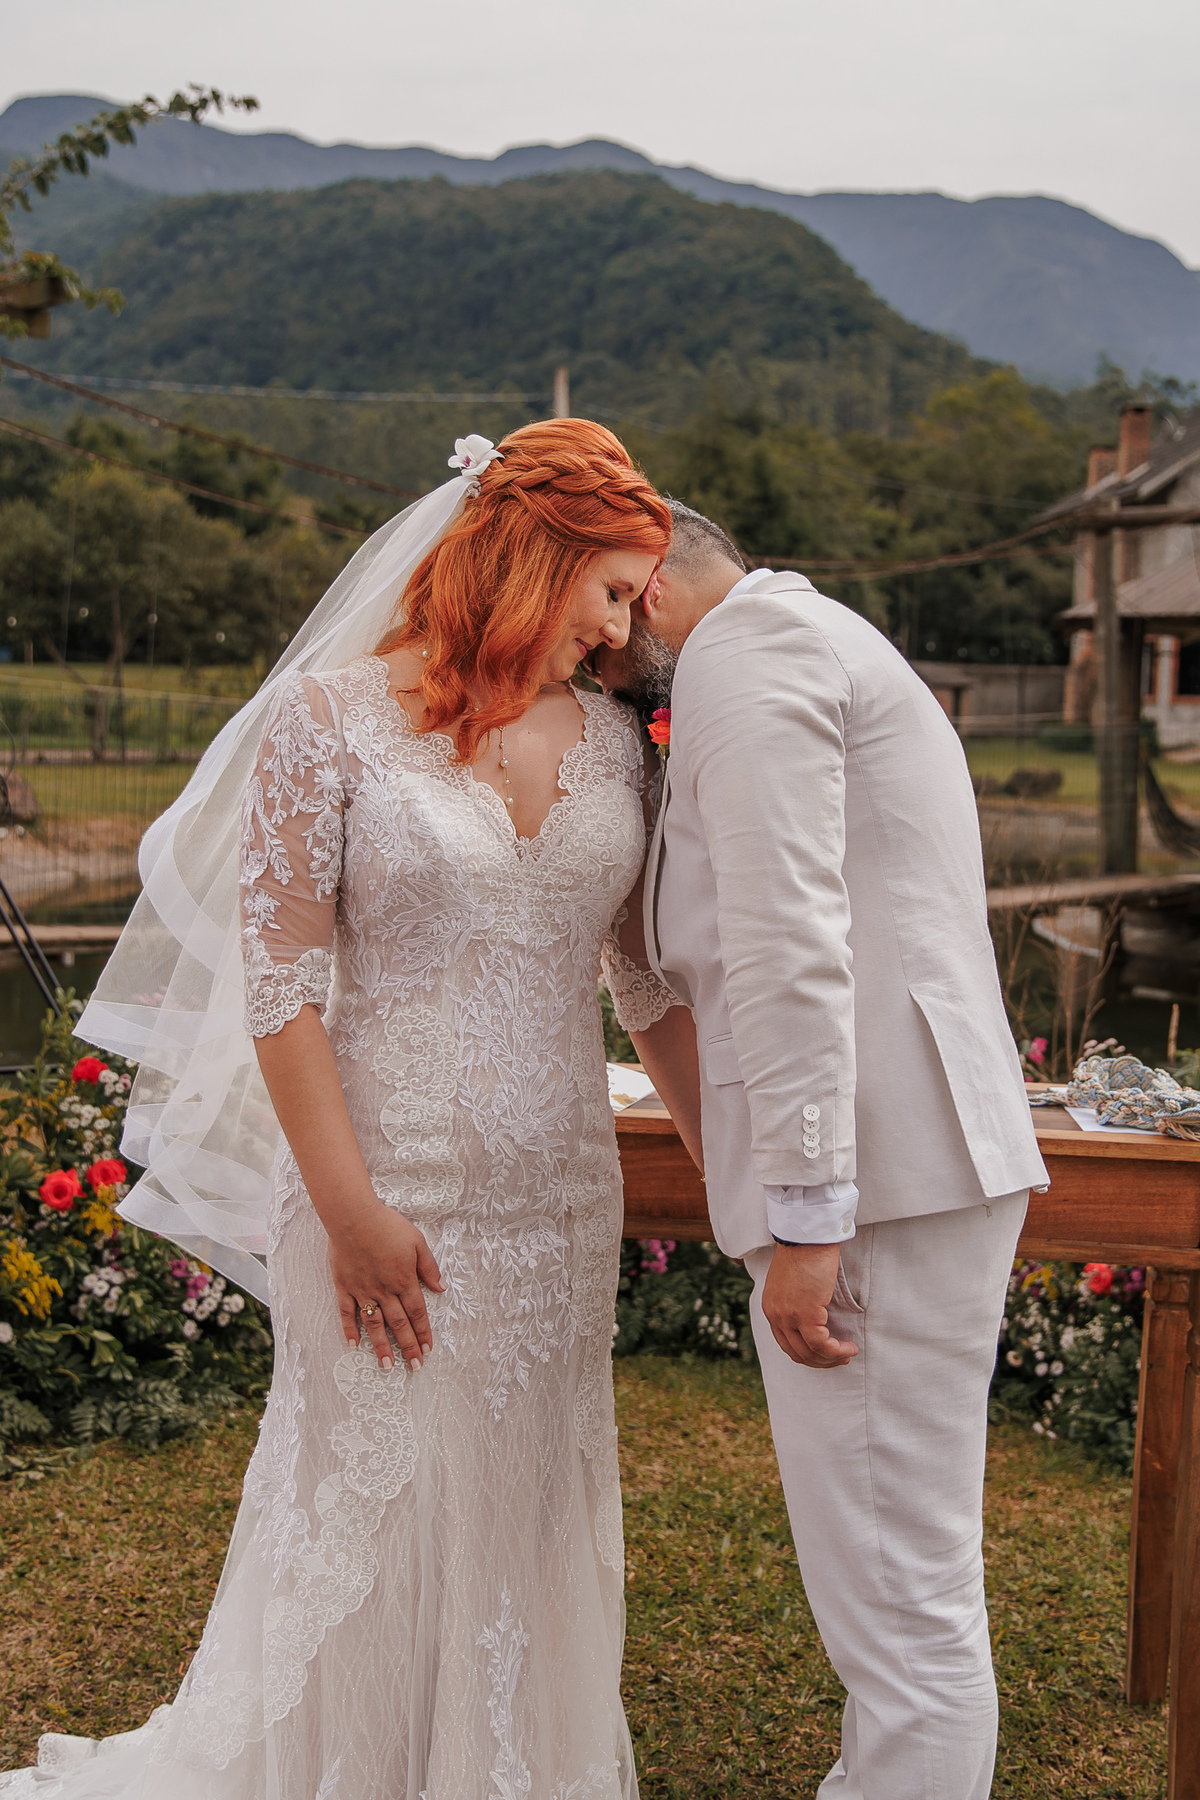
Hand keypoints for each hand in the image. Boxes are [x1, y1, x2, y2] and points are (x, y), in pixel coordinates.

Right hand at [328, 1203, 442, 1371]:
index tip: (428, 1349)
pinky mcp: (344, 1287)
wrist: (353, 1217)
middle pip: (399, 1324)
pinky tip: (354, 1345)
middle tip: (414, 1366)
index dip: (424, 1332)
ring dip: (382, 1346)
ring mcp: (363, 1291)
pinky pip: (347, 1313)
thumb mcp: (417, 1242)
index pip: (417, 1313)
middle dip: (408, 1347)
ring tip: (387, 1365)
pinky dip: (350, 1330)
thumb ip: (428, 1267)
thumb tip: (440, 1288)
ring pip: (374, 1325)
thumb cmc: (387, 1225)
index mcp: (404, 1280)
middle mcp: (384, 1291)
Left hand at [761, 1242, 857, 1368]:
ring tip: (847, 1353)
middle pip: (797, 1353)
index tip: (826, 1353)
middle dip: (821, 1361)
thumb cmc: (805, 1252)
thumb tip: (814, 1316)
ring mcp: (788, 1316)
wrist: (807, 1236)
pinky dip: (836, 1350)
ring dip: (831, 1358)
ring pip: (810, 1352)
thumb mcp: (792, 1282)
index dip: (808, 1354)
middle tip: (840, 1357)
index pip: (786, 1344)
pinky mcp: (805, 1313)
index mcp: (771, 1308)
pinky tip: (849, 1347)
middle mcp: (776, 1316)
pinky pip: (822, 1344)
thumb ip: (795, 1301)